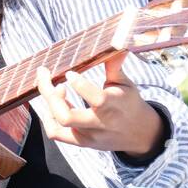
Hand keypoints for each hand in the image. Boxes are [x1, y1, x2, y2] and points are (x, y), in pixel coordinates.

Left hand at [35, 52, 163, 155]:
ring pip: (60, 124)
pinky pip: (57, 134)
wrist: (140, 134)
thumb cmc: (129, 104)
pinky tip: (50, 106)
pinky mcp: (82, 142)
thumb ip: (115, 67)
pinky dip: (48, 120)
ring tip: (52, 88)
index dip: (80, 85)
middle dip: (50, 95)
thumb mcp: (126, 84)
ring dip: (49, 104)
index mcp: (114, 105)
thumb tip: (116, 44)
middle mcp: (100, 122)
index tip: (70, 73)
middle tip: (47, 77)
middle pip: (67, 116)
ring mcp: (89, 135)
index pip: (97, 99)